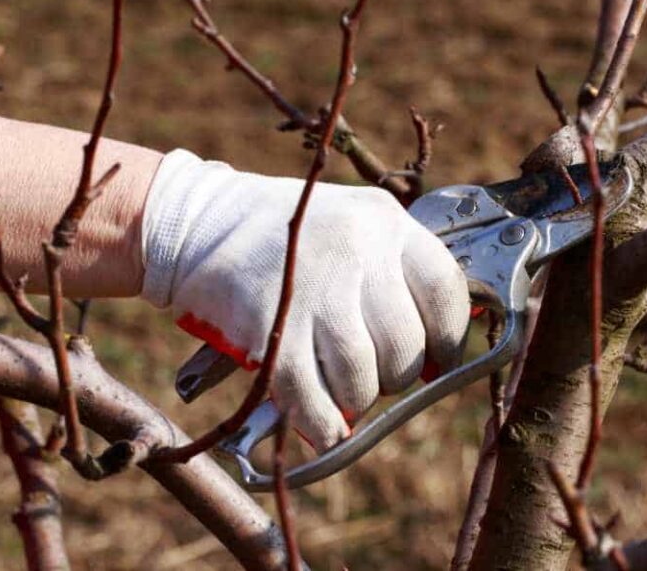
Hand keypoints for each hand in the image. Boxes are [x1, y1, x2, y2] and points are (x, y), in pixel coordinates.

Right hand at [140, 150, 470, 449]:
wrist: (198, 222)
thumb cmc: (287, 236)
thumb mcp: (353, 226)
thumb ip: (395, 274)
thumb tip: (436, 355)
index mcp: (384, 220)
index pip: (443, 289)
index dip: (448, 338)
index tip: (437, 361)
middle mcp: (355, 246)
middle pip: (404, 342)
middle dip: (394, 375)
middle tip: (373, 374)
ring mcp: (313, 285)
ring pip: (362, 374)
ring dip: (357, 398)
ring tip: (342, 391)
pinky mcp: (270, 325)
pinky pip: (310, 394)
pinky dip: (322, 422)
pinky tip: (324, 426)